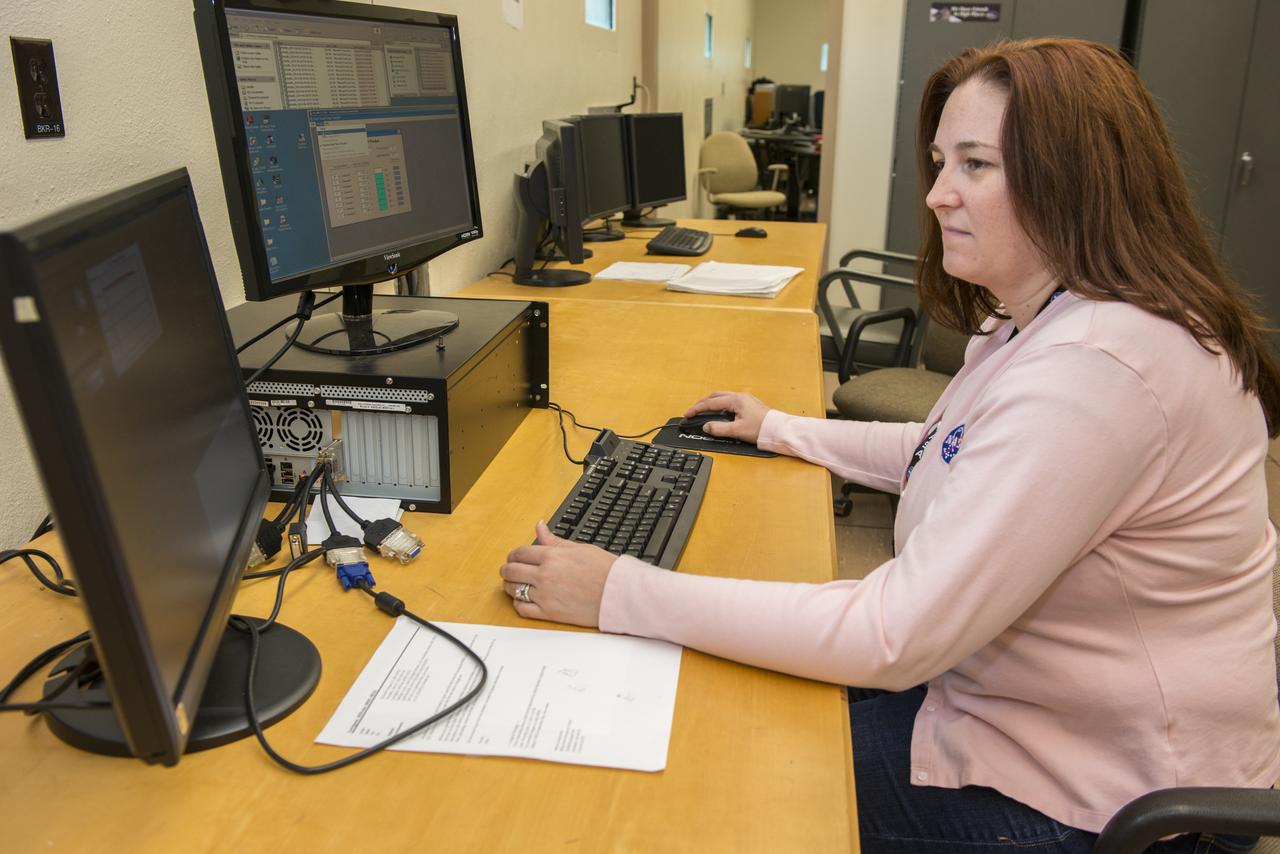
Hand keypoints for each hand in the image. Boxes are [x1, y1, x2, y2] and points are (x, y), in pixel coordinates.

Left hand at [500, 521, 616, 626]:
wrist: (619, 594)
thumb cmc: (605, 571)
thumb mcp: (579, 548)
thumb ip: (554, 540)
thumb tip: (540, 526)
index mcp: (552, 556)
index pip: (519, 553)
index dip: (514, 555)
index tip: (515, 557)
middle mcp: (545, 575)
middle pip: (511, 571)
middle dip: (507, 570)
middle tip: (509, 570)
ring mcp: (545, 595)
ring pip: (513, 589)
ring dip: (509, 586)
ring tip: (514, 584)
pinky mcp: (549, 613)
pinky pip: (522, 609)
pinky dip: (518, 604)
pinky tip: (523, 600)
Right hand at [684, 391, 770, 443]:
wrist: (779, 430)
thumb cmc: (761, 429)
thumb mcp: (737, 431)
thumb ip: (719, 428)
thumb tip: (706, 426)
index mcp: (736, 400)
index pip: (711, 403)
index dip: (697, 409)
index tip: (687, 414)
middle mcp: (740, 396)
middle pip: (715, 396)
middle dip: (702, 403)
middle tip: (693, 411)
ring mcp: (745, 399)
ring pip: (723, 397)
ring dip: (711, 403)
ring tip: (703, 411)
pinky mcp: (749, 404)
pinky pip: (730, 400)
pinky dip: (720, 405)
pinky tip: (719, 412)